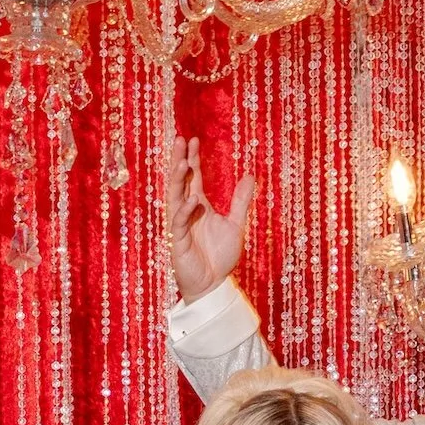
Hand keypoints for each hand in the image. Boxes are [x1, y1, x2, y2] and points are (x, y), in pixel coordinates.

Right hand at [167, 134, 256, 302]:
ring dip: (177, 181)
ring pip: (174, 198)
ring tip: (181, 163)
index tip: (192, 139)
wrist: (214, 285)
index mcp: (197, 206)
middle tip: (179, 140)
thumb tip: (250, 176)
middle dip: (179, 162)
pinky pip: (178, 223)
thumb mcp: (236, 224)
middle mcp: (186, 212)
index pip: (192, 178)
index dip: (191, 159)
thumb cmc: (220, 257)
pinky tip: (192, 201)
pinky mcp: (177, 242)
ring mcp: (179, 226)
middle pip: (180, 182)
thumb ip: (240, 201)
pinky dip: (185, 212)